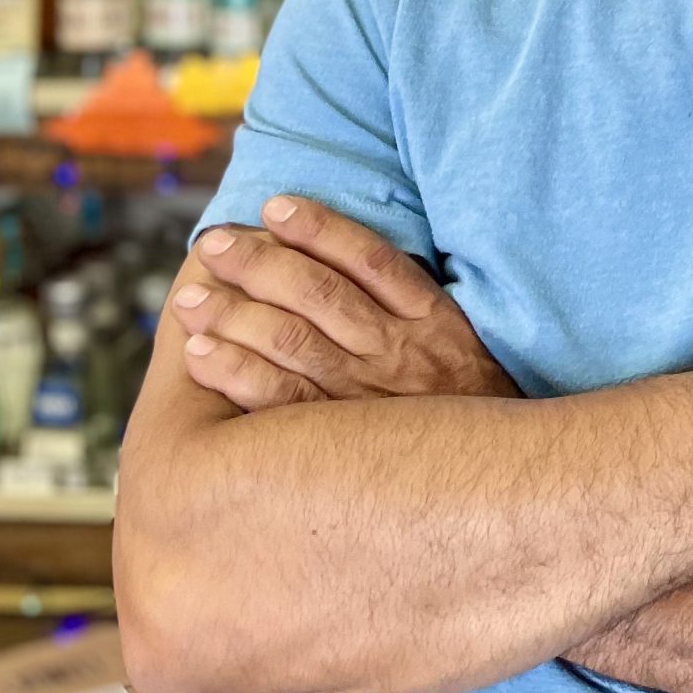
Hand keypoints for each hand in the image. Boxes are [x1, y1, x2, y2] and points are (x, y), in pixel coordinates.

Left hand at [174, 196, 520, 412]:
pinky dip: (237, 373)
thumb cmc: (471, 411)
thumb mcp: (466, 349)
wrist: (501, 485)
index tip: (275, 206)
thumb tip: (349, 266)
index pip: (371, 259)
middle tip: (213, 244)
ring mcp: (370, 399)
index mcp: (433, 320)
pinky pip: (283, 401)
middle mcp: (401, 352)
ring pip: (293, 340)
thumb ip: (416, 311)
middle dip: (259, 263)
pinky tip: (202, 352)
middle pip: (319, 293)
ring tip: (190, 297)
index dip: (321, 228)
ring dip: (234, 312)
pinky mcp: (345, 443)